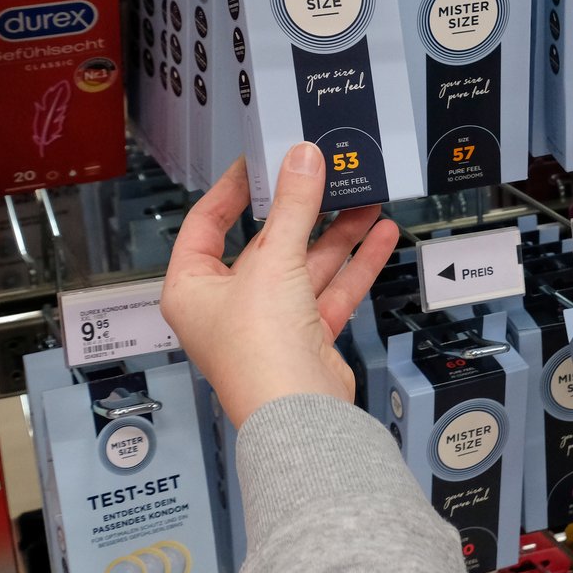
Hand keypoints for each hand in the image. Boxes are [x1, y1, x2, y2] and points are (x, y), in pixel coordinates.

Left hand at [162, 145, 398, 428]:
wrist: (299, 414)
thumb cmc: (259, 352)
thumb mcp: (274, 261)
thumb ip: (294, 206)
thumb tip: (302, 159)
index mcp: (193, 288)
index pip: (206, 224)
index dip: (232, 189)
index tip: (259, 162)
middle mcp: (228, 305)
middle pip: (266, 243)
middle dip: (302, 211)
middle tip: (323, 175)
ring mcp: (270, 321)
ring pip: (305, 265)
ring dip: (337, 233)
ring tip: (365, 199)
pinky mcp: (307, 335)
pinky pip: (331, 289)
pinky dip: (355, 263)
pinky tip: (379, 236)